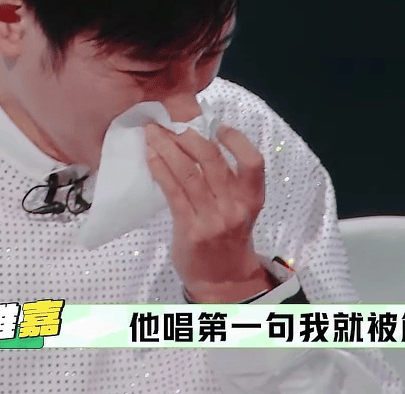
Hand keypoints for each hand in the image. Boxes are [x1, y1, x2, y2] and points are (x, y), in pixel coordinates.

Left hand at [144, 122, 270, 302]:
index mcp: (252, 198)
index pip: (253, 162)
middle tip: (169, 124)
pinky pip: (173, 192)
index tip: (217, 126)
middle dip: (188, 137)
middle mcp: (235, 207)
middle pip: (213, 161)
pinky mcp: (191, 230)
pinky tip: (150, 157)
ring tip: (153, 133)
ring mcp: (213, 219)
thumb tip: (198, 141)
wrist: (222, 280)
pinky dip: (160, 169)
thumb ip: (227, 181)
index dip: (236, 140)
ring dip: (167, 148)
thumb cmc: (228, 237)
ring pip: (189, 173)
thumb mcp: (239, 208)